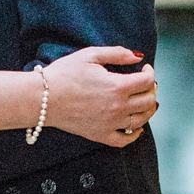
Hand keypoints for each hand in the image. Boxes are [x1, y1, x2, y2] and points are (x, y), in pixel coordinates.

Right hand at [43, 47, 157, 147]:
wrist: (43, 98)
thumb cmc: (63, 74)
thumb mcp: (90, 55)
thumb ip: (117, 53)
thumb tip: (137, 57)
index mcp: (117, 86)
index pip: (147, 81)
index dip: (150, 73)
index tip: (144, 69)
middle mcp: (118, 107)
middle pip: (148, 101)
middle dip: (151, 90)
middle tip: (145, 84)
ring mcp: (110, 124)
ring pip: (141, 120)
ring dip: (147, 110)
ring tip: (143, 101)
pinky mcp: (100, 135)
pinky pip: (125, 140)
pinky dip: (135, 134)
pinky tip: (136, 127)